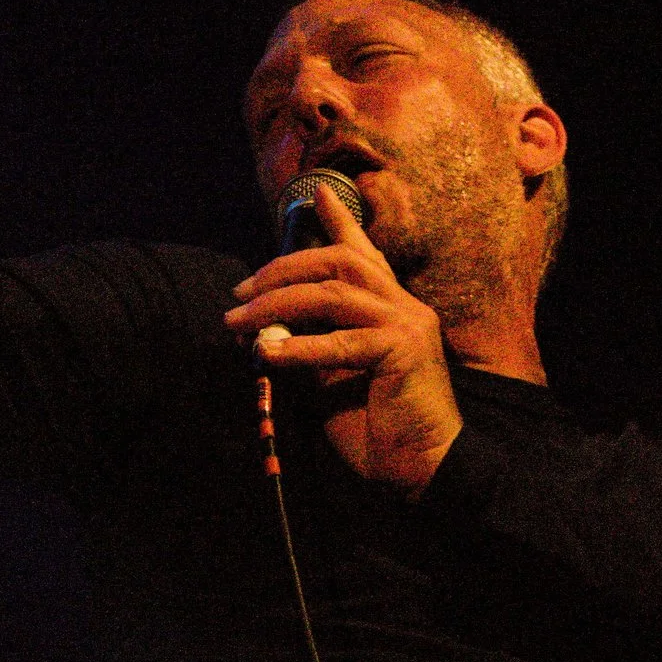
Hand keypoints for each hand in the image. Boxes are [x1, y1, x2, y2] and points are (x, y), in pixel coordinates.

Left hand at [221, 183, 459, 497]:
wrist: (422, 468)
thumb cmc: (380, 429)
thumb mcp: (335, 381)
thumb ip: (312, 349)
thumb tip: (269, 333)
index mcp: (392, 309)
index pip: (362, 253)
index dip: (338, 221)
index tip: (313, 193)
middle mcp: (403, 306)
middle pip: (337, 262)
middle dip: (282, 269)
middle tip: (241, 290)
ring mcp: (407, 324)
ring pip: (333, 291)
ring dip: (277, 303)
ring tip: (239, 322)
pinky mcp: (403, 350)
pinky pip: (341, 341)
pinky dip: (299, 347)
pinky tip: (268, 354)